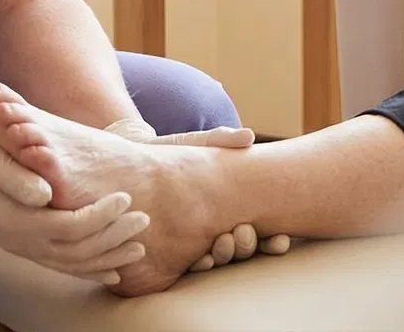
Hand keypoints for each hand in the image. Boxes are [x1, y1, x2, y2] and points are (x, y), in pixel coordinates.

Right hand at [0, 121, 147, 284]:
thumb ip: (19, 178)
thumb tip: (46, 193)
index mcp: (19, 221)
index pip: (70, 227)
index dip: (101, 216)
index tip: (125, 197)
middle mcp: (23, 242)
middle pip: (78, 251)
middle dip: (114, 238)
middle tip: (144, 220)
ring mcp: (25, 249)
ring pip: (73, 265)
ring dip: (109, 258)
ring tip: (139, 249)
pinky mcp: (27, 247)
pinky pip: (63, 267)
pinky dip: (90, 270)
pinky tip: (113, 269)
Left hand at [104, 119, 292, 266]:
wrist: (123, 166)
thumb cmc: (167, 155)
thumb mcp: (193, 145)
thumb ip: (219, 140)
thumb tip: (250, 135)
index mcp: (230, 212)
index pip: (261, 234)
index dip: (273, 242)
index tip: (280, 240)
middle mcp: (214, 233)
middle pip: (241, 251)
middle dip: (247, 247)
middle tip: (243, 234)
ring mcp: (191, 245)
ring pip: (217, 262)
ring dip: (225, 257)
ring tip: (222, 245)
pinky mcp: (166, 253)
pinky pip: (186, 268)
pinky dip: (196, 265)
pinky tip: (200, 259)